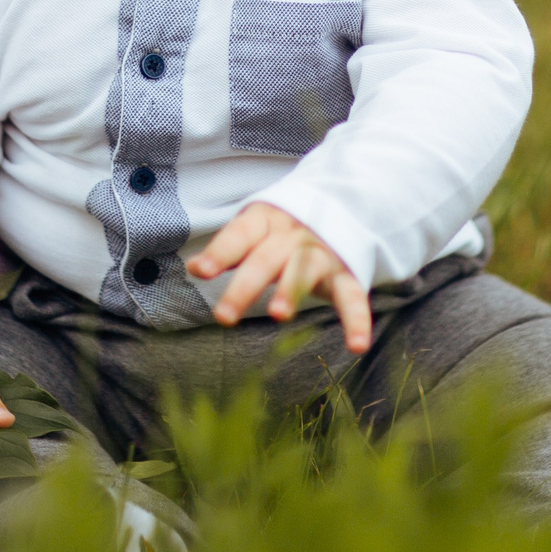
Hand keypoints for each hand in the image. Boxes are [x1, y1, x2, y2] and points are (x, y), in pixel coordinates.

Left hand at [187, 202, 372, 353]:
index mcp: (267, 220)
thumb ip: (229, 250)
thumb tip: (193, 267)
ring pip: (305, 270)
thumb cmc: (283, 229)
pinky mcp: (347, 273)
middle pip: (266, 259)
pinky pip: (353, 297)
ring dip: (292, 290)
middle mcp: (295, 234)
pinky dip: (358, 321)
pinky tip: (356, 346)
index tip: (200, 271)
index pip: (240, 234)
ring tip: (277, 314)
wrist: (340, 205)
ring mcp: (323, 252)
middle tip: (223, 316)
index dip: (220, 252)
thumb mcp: (255, 230)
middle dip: (244, 287)